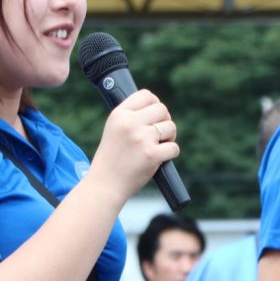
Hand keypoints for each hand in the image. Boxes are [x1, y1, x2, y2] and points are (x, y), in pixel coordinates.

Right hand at [87, 89, 179, 203]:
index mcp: (119, 114)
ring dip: (169, 137)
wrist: (105, 185)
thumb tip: (157, 106)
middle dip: (164, 121)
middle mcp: (130, 123)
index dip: (155, 104)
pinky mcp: (152, 154)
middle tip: (158, 134)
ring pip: (170, 127)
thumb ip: (131, 116)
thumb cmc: (111, 158)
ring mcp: (141, 138)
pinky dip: (170, 153)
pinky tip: (159, 158)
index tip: (154, 115)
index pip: (146, 95)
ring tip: (158, 146)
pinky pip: (174, 147)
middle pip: (162, 109)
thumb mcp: (114, 129)